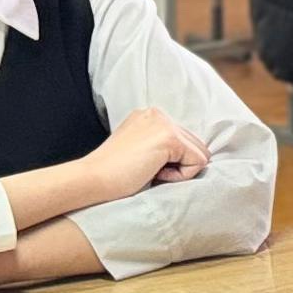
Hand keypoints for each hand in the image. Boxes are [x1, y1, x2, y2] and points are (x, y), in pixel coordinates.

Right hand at [93, 105, 209, 200]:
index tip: (145, 167)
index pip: (184, 140)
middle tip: (148, 171)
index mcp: (150, 116)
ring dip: (180, 171)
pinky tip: (154, 174)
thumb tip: (194, 158)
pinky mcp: (169, 138)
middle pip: (195, 145)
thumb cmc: (113, 173)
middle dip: (179, 165)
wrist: (93, 178)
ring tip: (150, 172)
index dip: (171, 162)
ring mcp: (164, 124)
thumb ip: (161, 146)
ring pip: (199, 154)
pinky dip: (180, 176)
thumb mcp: (139, 151)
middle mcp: (158, 114)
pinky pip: (197, 163)